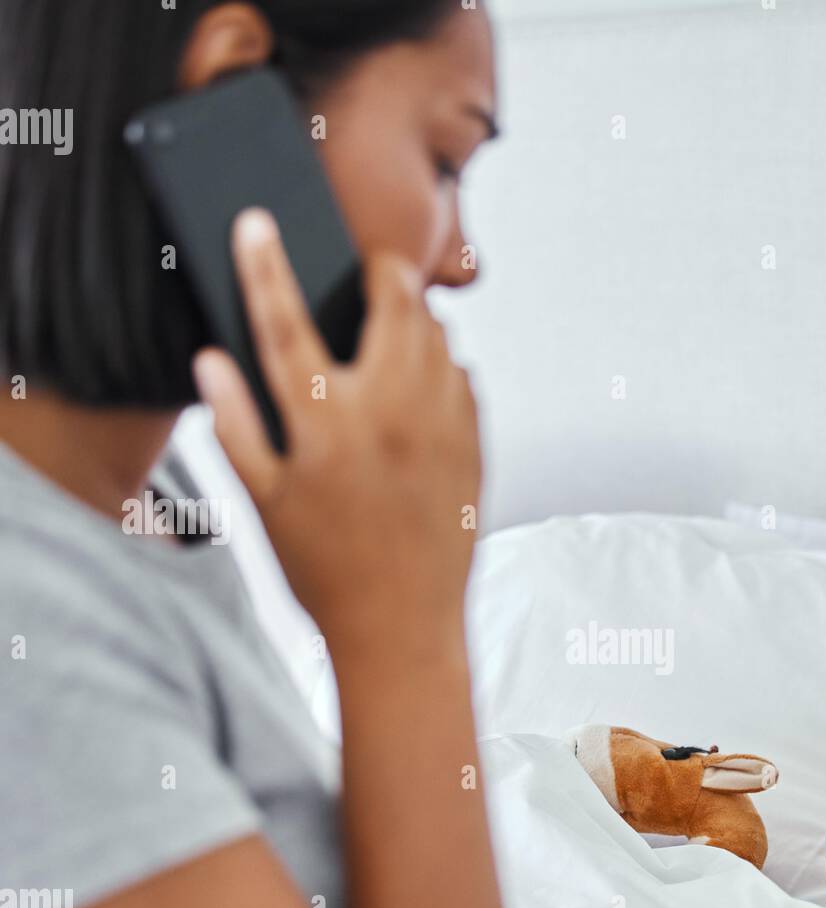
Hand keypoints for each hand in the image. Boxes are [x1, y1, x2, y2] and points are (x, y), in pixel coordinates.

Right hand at [193, 207, 480, 647]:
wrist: (403, 630)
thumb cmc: (324, 571)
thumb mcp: (265, 504)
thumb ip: (235, 426)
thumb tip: (212, 359)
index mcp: (326, 423)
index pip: (286, 322)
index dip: (265, 265)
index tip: (257, 221)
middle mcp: (391, 413)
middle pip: (394, 301)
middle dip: (379, 272)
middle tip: (363, 275)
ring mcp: (443, 428)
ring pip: (439, 335)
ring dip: (414, 319)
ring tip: (387, 335)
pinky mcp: (475, 448)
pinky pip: (465, 378)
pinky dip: (443, 367)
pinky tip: (420, 390)